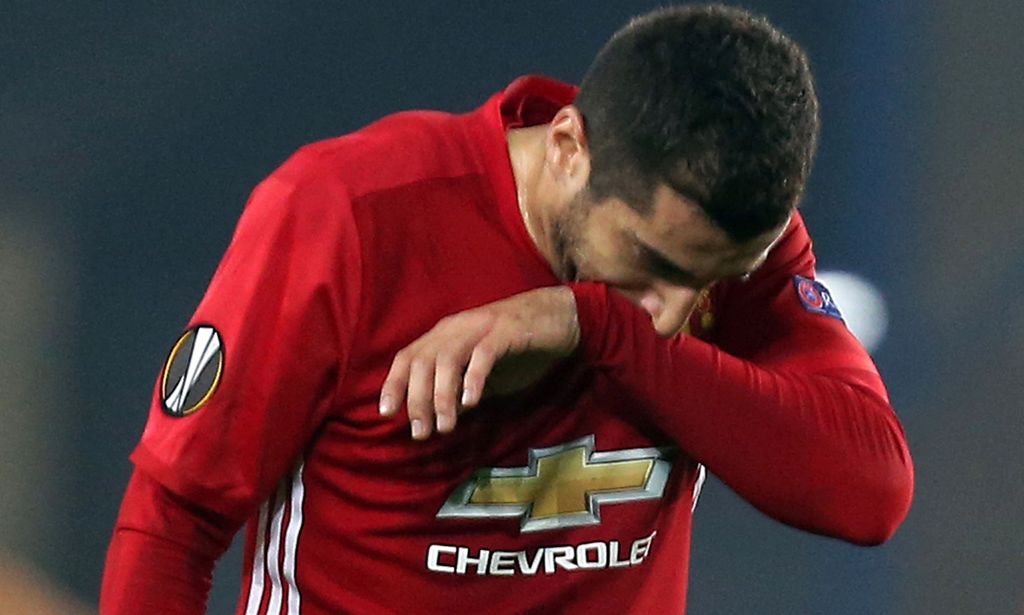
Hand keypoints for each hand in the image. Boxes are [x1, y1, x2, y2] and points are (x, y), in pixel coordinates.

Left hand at [378, 286, 579, 439]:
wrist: (561, 318)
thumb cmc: (519, 347)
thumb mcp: (482, 371)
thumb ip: (460, 388)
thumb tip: (439, 416)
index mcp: (446, 334)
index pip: (408, 356)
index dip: (394, 383)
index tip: (387, 413)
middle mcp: (457, 327)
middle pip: (423, 361)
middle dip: (418, 399)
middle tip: (421, 432)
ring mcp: (481, 327)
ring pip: (448, 359)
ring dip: (443, 395)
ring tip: (445, 426)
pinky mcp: (507, 331)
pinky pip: (483, 354)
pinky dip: (474, 378)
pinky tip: (471, 402)